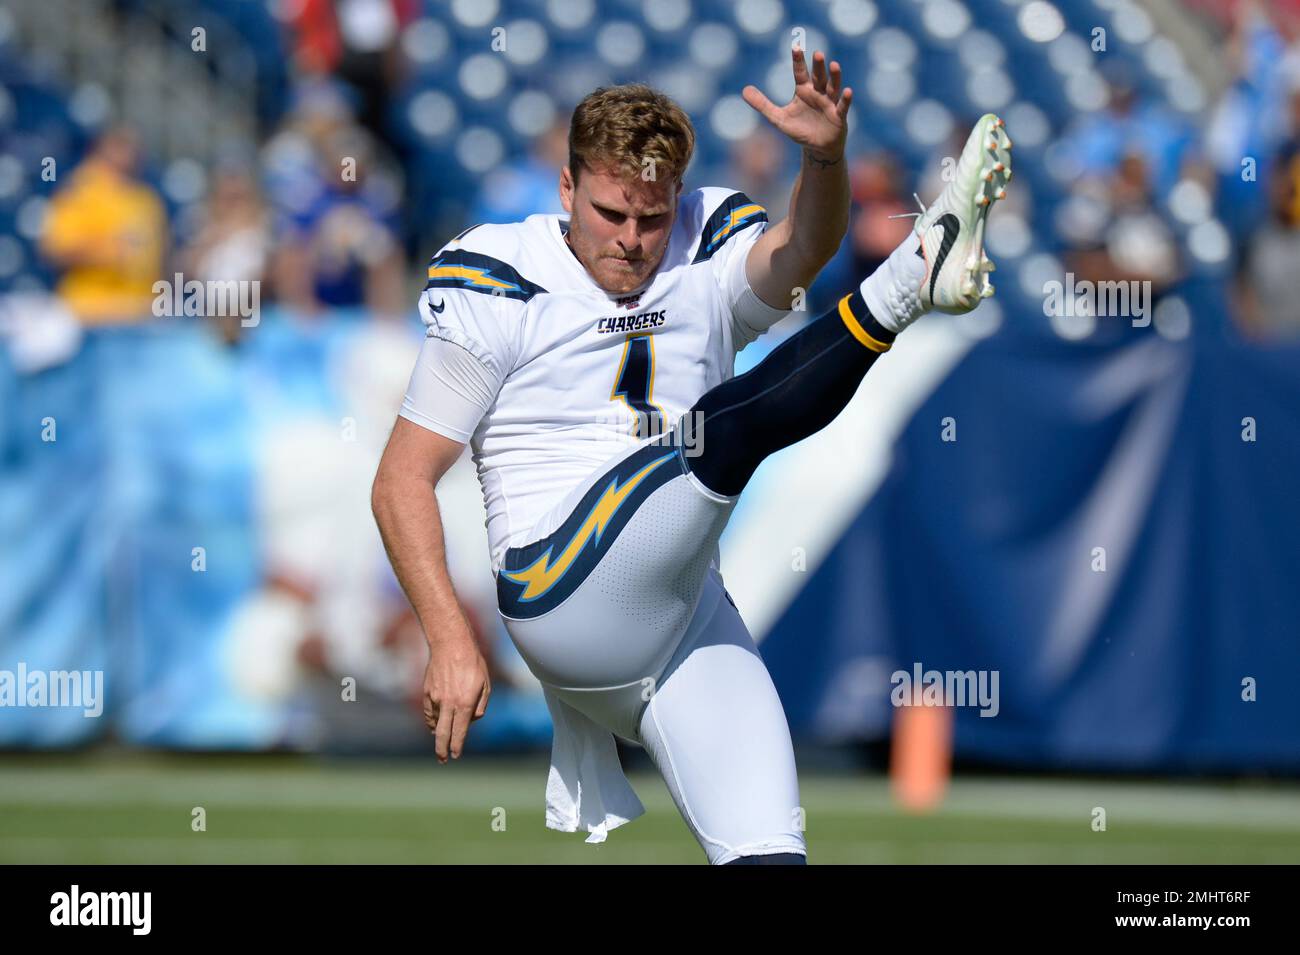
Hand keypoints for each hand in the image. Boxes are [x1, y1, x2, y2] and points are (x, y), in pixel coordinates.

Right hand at [422, 630, 490, 762]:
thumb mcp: (485, 685)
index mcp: (465, 703)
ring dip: (438, 733)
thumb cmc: (473, 664)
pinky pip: (429, 712)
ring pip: (434, 723)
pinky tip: (434, 724)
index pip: (459, 732)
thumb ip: (480, 706)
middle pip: (442, 733)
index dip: (457, 746)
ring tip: (441, 742)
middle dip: (442, 750)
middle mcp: (448, 704)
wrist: (451, 645)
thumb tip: (471, 721)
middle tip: (442, 760)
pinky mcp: (427, 692)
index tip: (455, 756)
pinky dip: (432, 720)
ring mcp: (435, 698)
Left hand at [742, 46, 852, 162]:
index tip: (796, 47)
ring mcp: (830, 103)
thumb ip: (762, 105)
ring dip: (834, 77)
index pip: (800, 72)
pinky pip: (843, 106)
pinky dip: (846, 99)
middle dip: (818, 66)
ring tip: (834, 65)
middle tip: (817, 54)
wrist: (817, 147)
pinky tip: (848, 91)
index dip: (798, 61)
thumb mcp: (778, 118)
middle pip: (818, 76)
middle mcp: (818, 93)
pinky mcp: (838, 116)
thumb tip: (744, 90)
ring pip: (833, 87)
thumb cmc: (800, 129)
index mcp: (804, 90)